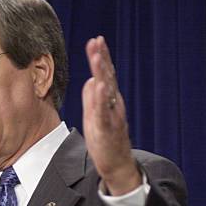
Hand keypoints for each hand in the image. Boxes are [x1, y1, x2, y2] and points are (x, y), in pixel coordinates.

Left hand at [82, 36, 140, 194]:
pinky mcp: (107, 130)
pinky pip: (104, 112)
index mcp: (109, 100)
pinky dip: (101, 99)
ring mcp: (112, 116)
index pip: (104, 75)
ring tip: (98, 57)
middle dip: (102, 59)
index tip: (95, 40)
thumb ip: (92, 98)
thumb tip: (90, 80)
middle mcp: (113, 105)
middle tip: (98, 41)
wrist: (116, 166)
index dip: (100, 57)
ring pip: (107, 92)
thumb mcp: (94, 116)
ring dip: (103, 73)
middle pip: (108, 78)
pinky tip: (98, 86)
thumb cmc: (104, 141)